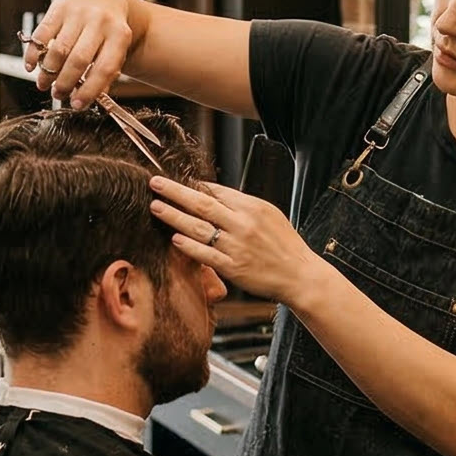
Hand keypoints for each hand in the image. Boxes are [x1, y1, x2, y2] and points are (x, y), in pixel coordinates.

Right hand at [24, 0, 138, 105]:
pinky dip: (34, 53)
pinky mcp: (59, 7)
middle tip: (58, 95)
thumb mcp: (117, 48)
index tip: (77, 105)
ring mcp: (79, 13)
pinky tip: (31, 66)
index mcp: (120, 34)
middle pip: (78, 60)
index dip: (90, 90)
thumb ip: (106, 72)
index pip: (105, 68)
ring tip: (44, 84)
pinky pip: (42, 34)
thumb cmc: (110, 29)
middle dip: (65, 82)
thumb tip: (87, 97)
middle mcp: (100, 21)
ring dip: (48, 72)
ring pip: (59, 49)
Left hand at [150, 178, 316, 308]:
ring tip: (156, 206)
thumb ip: (243, 205)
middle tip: (155, 183)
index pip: (217, 191)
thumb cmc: (285, 245)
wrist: (299, 275)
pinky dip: (188, 246)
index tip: (177, 180)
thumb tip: (215, 194)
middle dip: (175, 192)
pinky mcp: (233, 267)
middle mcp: (242, 224)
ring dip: (174, 216)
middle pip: (201, 204)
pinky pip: (205, 254)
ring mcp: (236, 246)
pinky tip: (174, 238)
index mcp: (253, 207)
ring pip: (198, 227)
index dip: (194, 185)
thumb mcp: (270, 214)